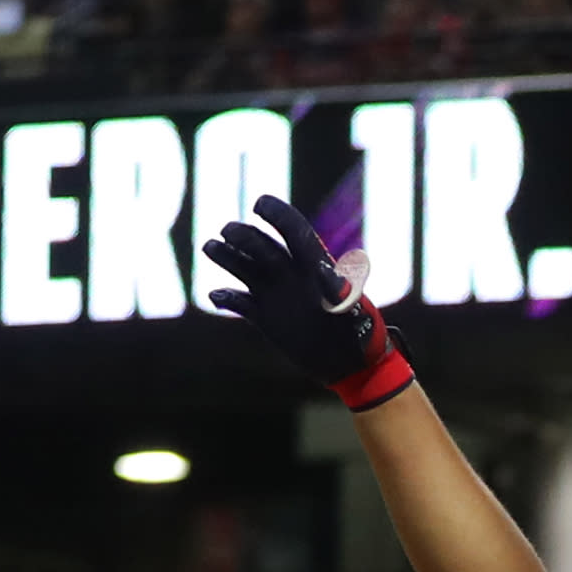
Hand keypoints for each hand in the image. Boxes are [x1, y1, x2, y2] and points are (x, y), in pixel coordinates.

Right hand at [199, 192, 410, 406]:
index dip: (277, 213)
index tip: (259, 204)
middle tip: (227, 232)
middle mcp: (291, 273)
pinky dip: (226, 297)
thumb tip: (326, 272)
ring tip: (210, 247)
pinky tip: (216, 295)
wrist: (352, 367)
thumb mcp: (356, 314)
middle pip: (262, 245)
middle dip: (244, 235)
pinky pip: (240, 302)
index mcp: (315, 264)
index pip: (294, 230)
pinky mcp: (264, 317)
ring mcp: (276, 294)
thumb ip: (340, 292)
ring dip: (227, 256)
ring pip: (245, 267)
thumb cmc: (361, 337)